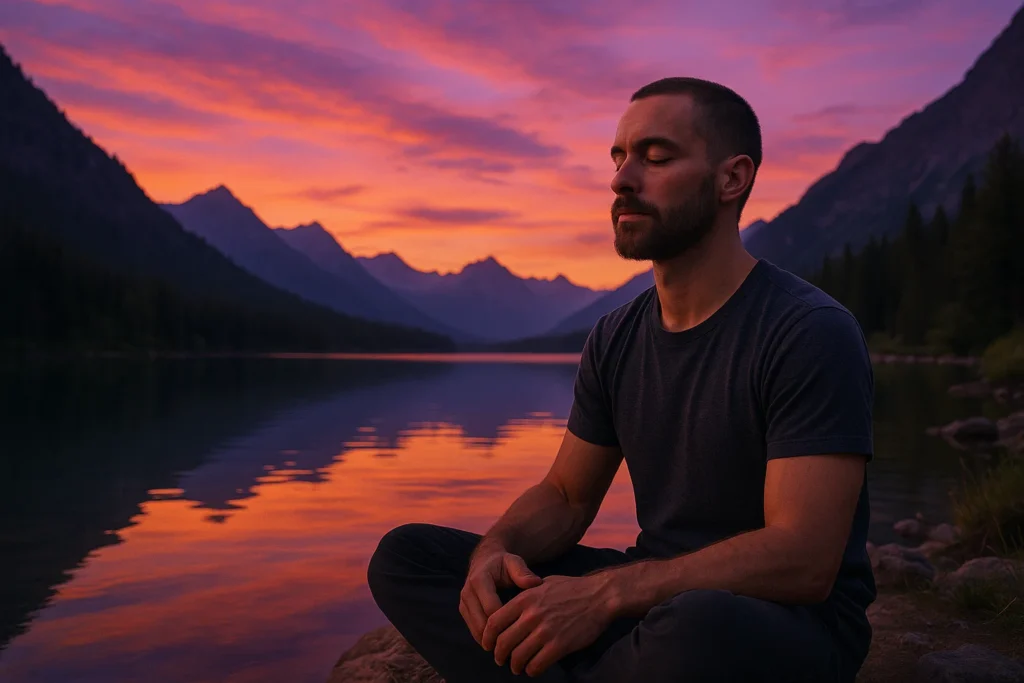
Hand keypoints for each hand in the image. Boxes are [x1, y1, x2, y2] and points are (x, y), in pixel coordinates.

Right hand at [460, 549, 541, 646]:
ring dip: (491, 641)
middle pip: (481, 623)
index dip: (506, 622)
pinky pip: (472, 629)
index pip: (491, 608)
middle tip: (517, 646)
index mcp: (479, 580)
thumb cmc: (502, 563)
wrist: (485, 560)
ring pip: (476, 629)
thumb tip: (536, 583)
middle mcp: (468, 592)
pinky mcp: (463, 609)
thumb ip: (523, 573)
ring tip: (509, 648)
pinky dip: (485, 638)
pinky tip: (500, 642)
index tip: (523, 631)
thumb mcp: (514, 562)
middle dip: (498, 636)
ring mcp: (463, 602)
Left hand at [483, 574, 613, 676]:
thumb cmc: (573, 589)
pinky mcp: (559, 645)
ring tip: (517, 667)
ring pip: (518, 657)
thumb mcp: (544, 583)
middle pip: (503, 642)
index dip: (487, 637)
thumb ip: (526, 594)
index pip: (494, 622)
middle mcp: (531, 615)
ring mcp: (545, 631)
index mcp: (525, 599)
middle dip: (499, 655)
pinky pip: (536, 665)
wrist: (600, 596)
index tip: (488, 644)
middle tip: (501, 660)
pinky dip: (531, 670)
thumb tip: (512, 605)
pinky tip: (533, 668)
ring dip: (515, 665)